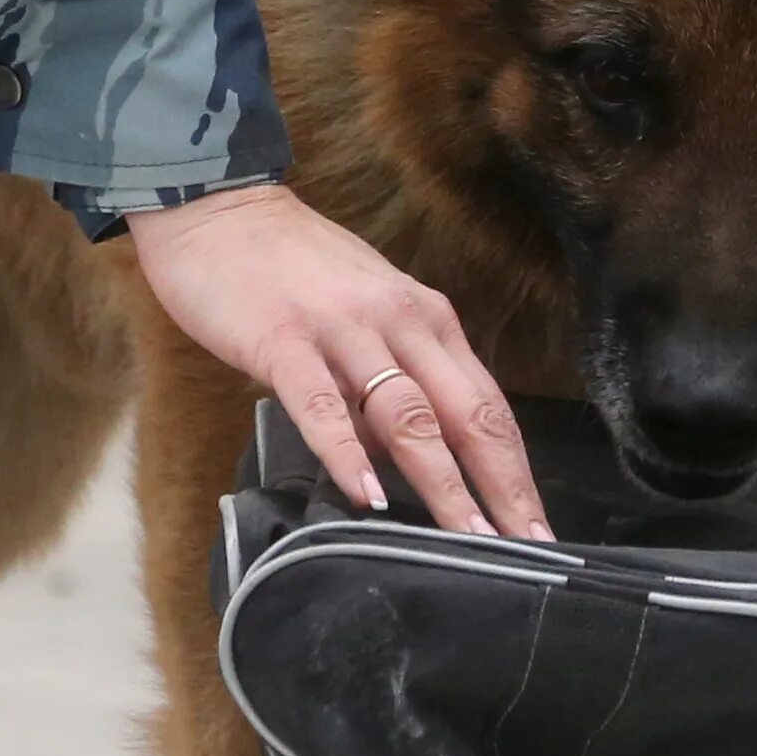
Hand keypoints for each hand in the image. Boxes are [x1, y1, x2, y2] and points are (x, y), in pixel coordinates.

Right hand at [126, 183, 550, 538]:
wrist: (220, 209)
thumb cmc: (290, 267)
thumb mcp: (362, 314)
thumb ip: (387, 379)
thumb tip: (403, 458)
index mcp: (425, 319)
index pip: (488, 405)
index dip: (516, 470)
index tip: (536, 527)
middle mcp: (399, 322)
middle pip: (465, 414)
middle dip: (499, 486)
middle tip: (524, 546)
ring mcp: (342, 330)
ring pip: (407, 414)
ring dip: (441, 481)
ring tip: (464, 537)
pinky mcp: (283, 340)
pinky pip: (323, 404)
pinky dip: (346, 452)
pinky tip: (364, 496)